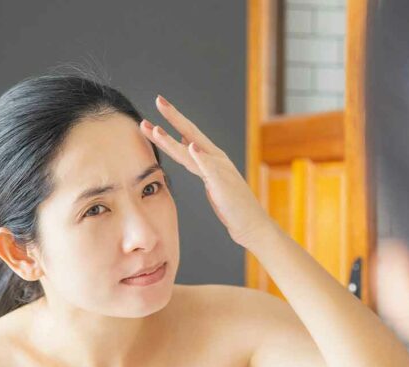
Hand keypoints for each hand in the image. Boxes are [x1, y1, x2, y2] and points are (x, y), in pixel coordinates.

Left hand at [140, 94, 274, 246]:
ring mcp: (220, 170)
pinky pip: (210, 168)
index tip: (158, 105)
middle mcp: (216, 159)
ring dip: (173, 140)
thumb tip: (187, 147)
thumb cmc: (232, 206)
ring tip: (157, 129)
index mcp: (212, 158)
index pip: (188, 134)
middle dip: (173, 117)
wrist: (251, 224)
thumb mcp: (212, 181)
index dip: (172, 120)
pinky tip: (191, 147)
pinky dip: (200, 157)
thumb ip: (200, 164)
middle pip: (190, 134)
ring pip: (191, 152)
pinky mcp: (223, 183)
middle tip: (158, 100)